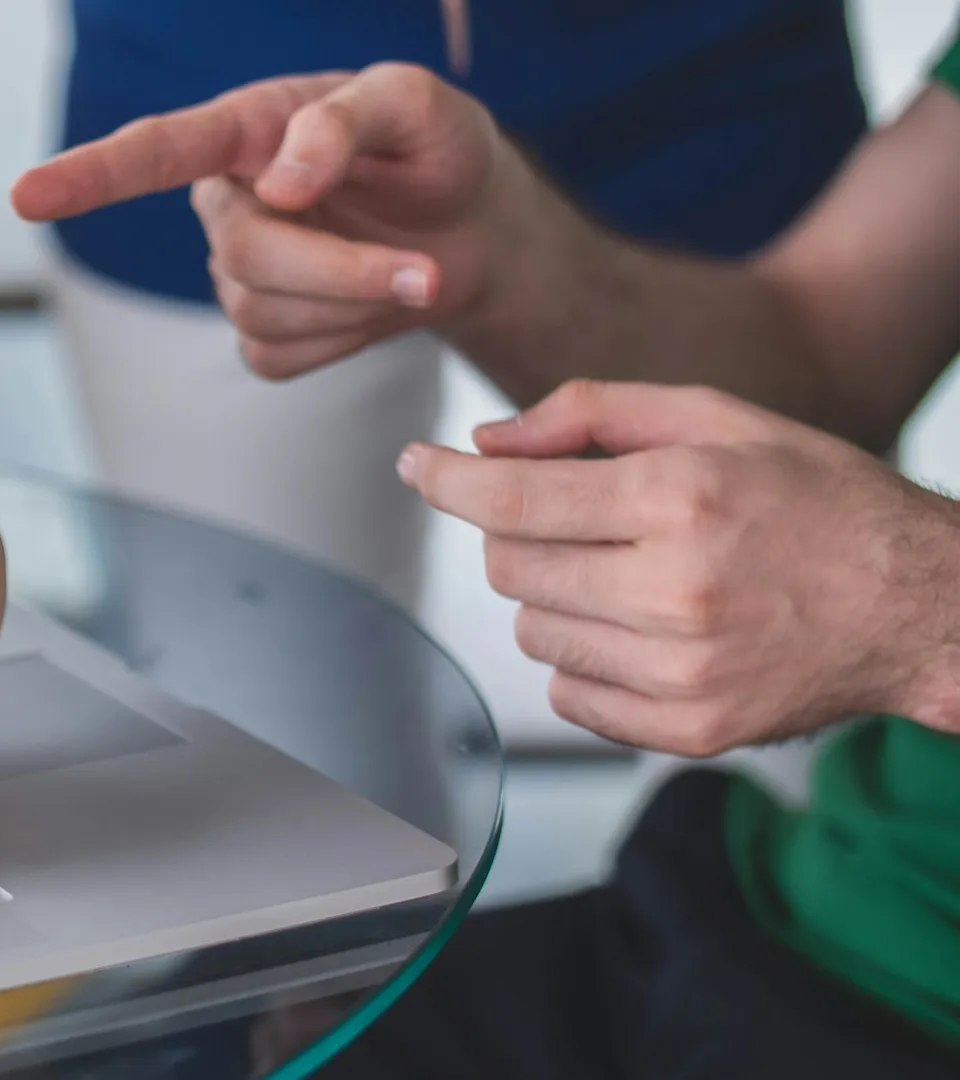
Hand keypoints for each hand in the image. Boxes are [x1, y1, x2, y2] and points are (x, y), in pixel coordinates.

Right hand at [12, 64, 517, 379]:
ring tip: (414, 271)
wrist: (473, 228)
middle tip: (426, 271)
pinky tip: (370, 307)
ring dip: (355, 303)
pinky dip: (344, 342)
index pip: (153, 152)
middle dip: (339, 271)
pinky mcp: (264, 333)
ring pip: (261, 313)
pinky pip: (279, 357)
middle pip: (243, 255)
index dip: (88, 176)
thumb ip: (345, 121)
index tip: (26, 196)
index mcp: (246, 130)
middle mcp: (227, 201)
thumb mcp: (415, 104)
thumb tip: (280, 183)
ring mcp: (239, 273)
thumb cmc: (435, 149)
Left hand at [398, 380, 959, 753]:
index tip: (417, 466)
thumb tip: (486, 444)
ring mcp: (682, 671)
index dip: (446, 481)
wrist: (922, 605)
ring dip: (554, 597)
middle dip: (520, 533)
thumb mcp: (718, 418)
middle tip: (579, 519)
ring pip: (532, 632)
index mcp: (681, 499)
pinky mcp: (689, 731)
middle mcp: (677, 590)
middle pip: (510, 566)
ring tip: (629, 573)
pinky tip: (642, 628)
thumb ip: (590, 413)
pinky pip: (569, 695)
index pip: (512, 499)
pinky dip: (584, 661)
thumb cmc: (820, 501)